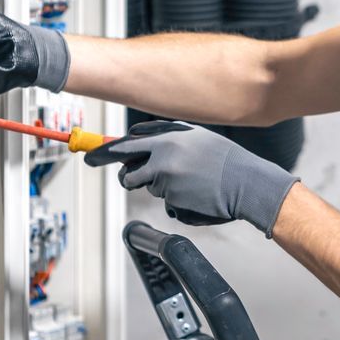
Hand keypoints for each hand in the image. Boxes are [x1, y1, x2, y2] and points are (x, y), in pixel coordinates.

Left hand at [84, 121, 300, 234]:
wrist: (248, 183)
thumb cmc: (225, 159)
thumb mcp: (196, 137)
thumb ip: (166, 138)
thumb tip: (137, 141)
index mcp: (166, 140)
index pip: (125, 146)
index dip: (105, 152)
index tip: (90, 157)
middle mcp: (162, 159)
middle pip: (126, 171)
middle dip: (121, 174)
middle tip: (122, 176)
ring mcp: (166, 182)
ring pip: (147, 187)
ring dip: (159, 187)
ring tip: (188, 182)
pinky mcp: (174, 201)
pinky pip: (166, 202)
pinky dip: (177, 200)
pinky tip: (198, 194)